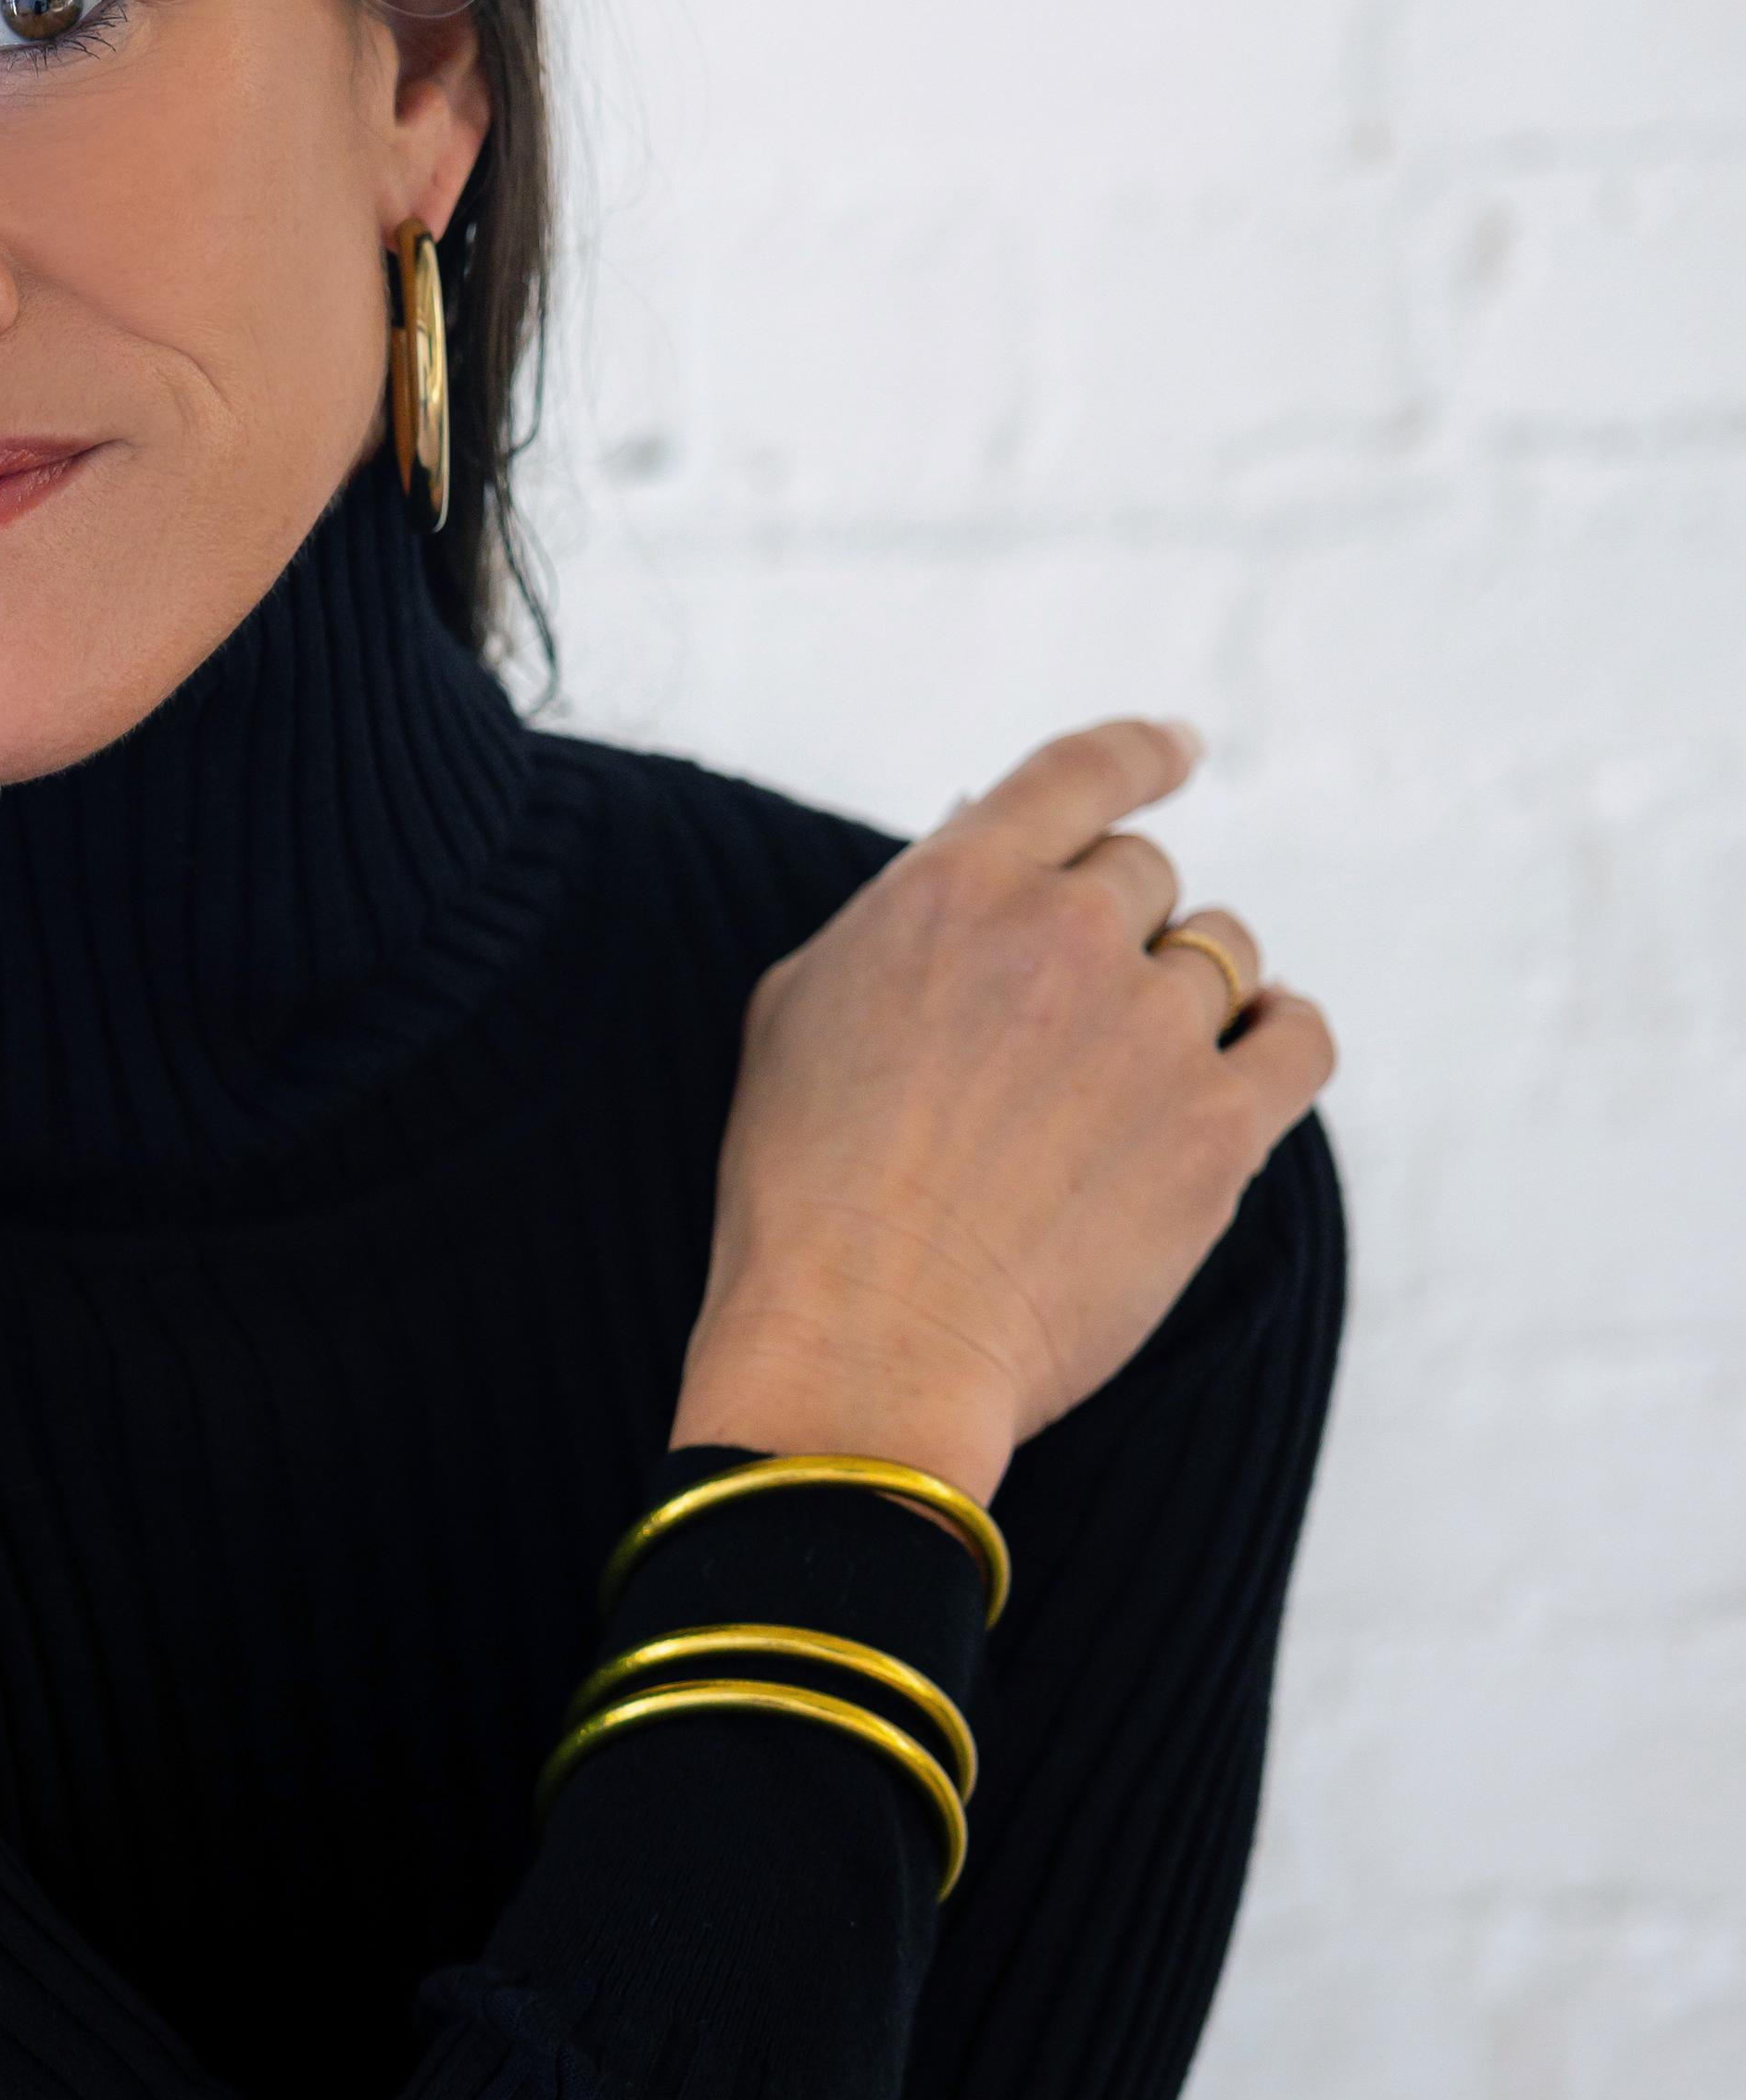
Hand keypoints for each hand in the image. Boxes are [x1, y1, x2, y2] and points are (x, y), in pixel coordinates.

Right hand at [671, 720, 1335, 1502]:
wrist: (864, 1349)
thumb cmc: (802, 1196)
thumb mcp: (801, 1013)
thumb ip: (899, 915)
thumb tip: (979, 848)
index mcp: (954, 890)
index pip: (1081, 775)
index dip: (1142, 754)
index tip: (1181, 751)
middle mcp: (1062, 935)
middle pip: (1147, 877)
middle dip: (1116, 935)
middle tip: (1068, 1029)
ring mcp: (1150, 1030)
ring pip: (1224, 954)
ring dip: (1188, 999)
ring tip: (1132, 1079)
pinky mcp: (1217, 1129)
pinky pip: (1298, 1039)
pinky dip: (1280, 1041)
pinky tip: (1250, 1067)